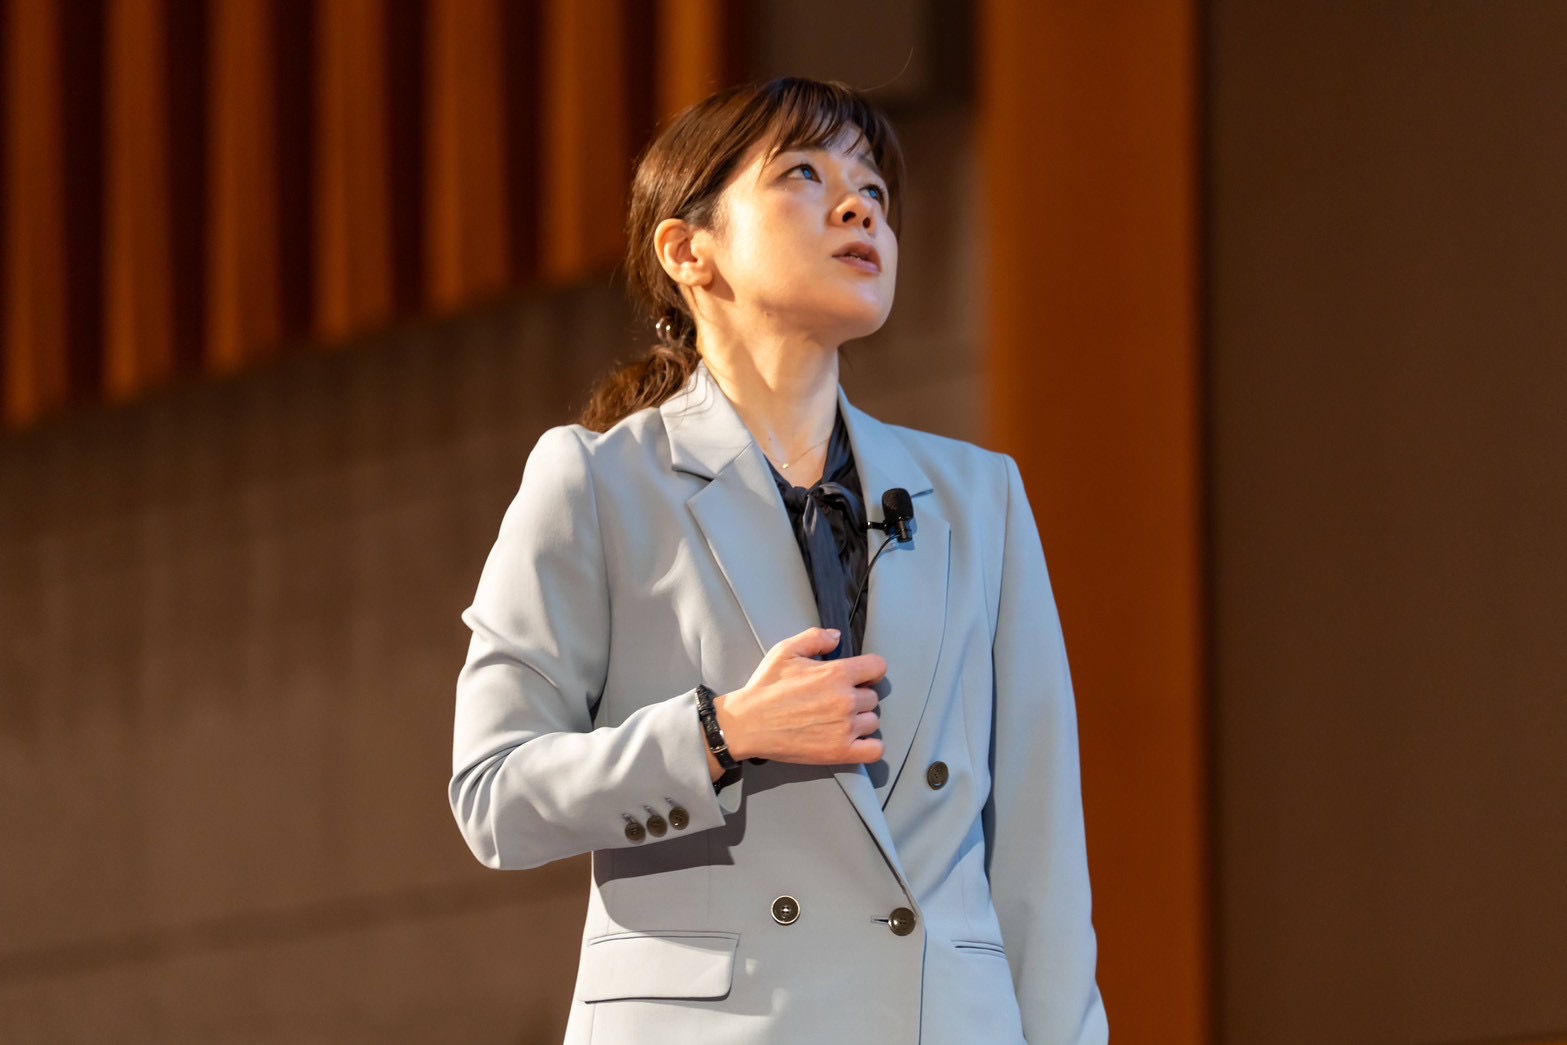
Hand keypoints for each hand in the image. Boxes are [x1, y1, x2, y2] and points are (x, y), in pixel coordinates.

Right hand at [711, 627, 886, 768]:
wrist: (748, 724)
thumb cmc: (765, 688)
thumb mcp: (785, 651)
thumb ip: (815, 638)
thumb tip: (837, 637)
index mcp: (837, 673)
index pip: (878, 667)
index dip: (869, 670)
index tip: (859, 676)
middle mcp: (846, 700)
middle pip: (873, 696)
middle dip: (857, 696)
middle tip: (836, 700)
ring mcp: (846, 728)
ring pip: (872, 721)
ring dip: (860, 720)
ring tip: (838, 721)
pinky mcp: (841, 752)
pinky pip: (874, 750)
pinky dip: (869, 746)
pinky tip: (854, 740)